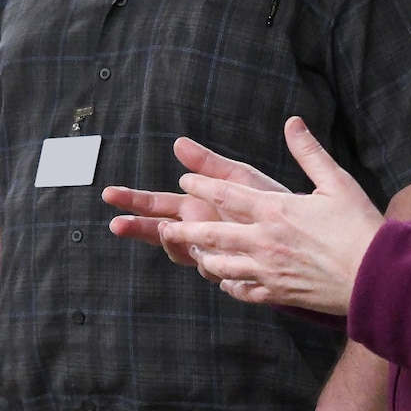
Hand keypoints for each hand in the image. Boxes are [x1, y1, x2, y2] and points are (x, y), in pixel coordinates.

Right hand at [104, 137, 288, 269]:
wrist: (299, 233)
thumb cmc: (269, 202)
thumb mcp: (238, 178)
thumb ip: (209, 165)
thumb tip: (178, 143)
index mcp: (194, 207)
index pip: (157, 204)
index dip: (134, 200)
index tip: (111, 195)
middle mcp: (197, 231)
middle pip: (157, 231)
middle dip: (136, 227)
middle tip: (114, 225)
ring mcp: (210, 252)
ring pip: (180, 251)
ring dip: (170, 243)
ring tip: (166, 230)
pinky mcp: (228, 268)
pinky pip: (208, 267)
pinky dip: (203, 259)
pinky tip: (200, 251)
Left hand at [159, 118, 384, 315]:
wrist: (377, 276)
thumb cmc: (360, 225)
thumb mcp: (336, 182)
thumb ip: (309, 152)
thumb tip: (293, 122)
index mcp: (274, 210)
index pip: (225, 195)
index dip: (201, 187)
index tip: (186, 181)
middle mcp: (263, 241)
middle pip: (212, 234)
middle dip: (185, 230)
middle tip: (165, 226)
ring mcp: (268, 271)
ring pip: (221, 266)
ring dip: (203, 259)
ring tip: (190, 255)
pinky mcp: (278, 293)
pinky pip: (244, 291)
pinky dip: (230, 286)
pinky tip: (226, 283)